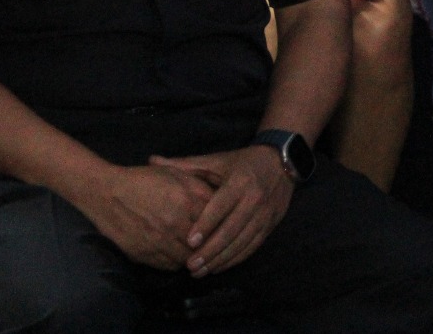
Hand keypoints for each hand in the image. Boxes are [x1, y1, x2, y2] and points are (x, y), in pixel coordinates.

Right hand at [78, 163, 215, 270]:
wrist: (106, 193)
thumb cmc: (144, 180)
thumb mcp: (176, 175)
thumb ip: (200, 188)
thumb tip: (221, 202)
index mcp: (185, 201)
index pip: (215, 221)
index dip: (222, 225)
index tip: (224, 227)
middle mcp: (174, 223)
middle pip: (204, 243)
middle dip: (209, 244)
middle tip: (211, 243)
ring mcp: (158, 242)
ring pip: (188, 259)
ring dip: (193, 256)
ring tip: (195, 251)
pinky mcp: (144, 255)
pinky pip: (169, 266)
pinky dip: (176, 262)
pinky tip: (176, 253)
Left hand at [150, 147, 293, 276]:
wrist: (280, 162)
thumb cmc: (241, 163)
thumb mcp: (215, 160)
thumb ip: (184, 165)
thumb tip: (152, 161)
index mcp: (239, 181)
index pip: (221, 206)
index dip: (206, 225)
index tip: (189, 241)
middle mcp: (254, 199)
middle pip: (232, 229)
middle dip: (211, 250)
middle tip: (190, 266)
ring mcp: (265, 213)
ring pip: (242, 241)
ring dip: (222, 259)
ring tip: (200, 271)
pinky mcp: (271, 224)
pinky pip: (253, 246)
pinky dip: (236, 259)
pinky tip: (219, 267)